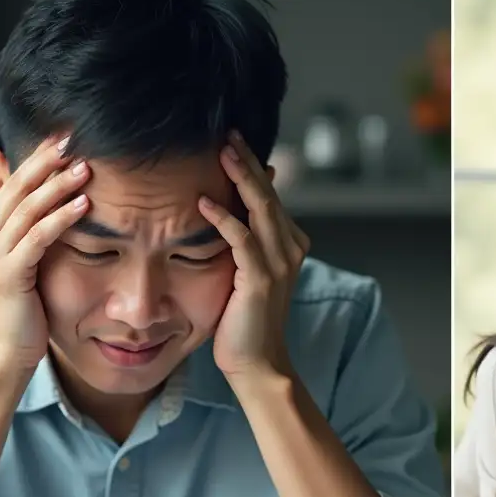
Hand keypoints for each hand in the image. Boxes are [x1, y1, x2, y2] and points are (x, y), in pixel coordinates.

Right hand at [0, 135, 90, 381]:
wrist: (1, 354)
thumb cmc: (18, 309)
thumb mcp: (17, 261)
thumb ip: (19, 227)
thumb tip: (21, 197)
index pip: (11, 183)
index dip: (37, 159)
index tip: (65, 137)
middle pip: (17, 188)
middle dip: (47, 162)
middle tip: (76, 139)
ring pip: (27, 209)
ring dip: (59, 186)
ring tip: (87, 167)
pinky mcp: (7, 274)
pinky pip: (38, 238)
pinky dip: (61, 218)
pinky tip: (84, 205)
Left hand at [198, 131, 309, 380]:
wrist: (257, 363)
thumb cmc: (244, 321)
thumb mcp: (246, 273)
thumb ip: (243, 241)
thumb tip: (227, 209)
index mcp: (289, 244)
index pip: (270, 196)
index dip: (253, 167)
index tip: (232, 141)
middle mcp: (290, 249)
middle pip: (268, 194)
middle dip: (248, 161)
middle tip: (228, 133)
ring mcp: (279, 263)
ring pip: (261, 209)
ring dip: (241, 178)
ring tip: (222, 152)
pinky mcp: (261, 279)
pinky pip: (242, 240)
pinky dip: (224, 219)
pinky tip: (205, 202)